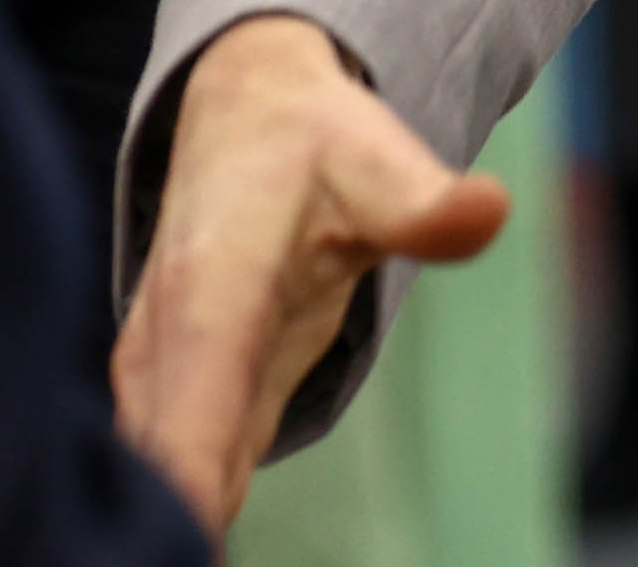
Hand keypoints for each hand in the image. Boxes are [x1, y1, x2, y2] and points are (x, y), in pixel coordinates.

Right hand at [110, 15, 509, 530]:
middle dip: (163, 526)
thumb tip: (490, 210)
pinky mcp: (177, 399)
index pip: (195, 405)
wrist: (241, 114)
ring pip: (147, 476)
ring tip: (182, 553)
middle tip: (192, 553)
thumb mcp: (374, 156)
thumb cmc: (312, 141)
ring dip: (161, 523)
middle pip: (155, 467)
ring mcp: (162, 377)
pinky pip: (167, 474)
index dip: (190, 480)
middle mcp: (168, 344)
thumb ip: (423, 203)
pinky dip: (172, 517)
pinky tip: (190, 545)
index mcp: (212, 291)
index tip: (194, 535)